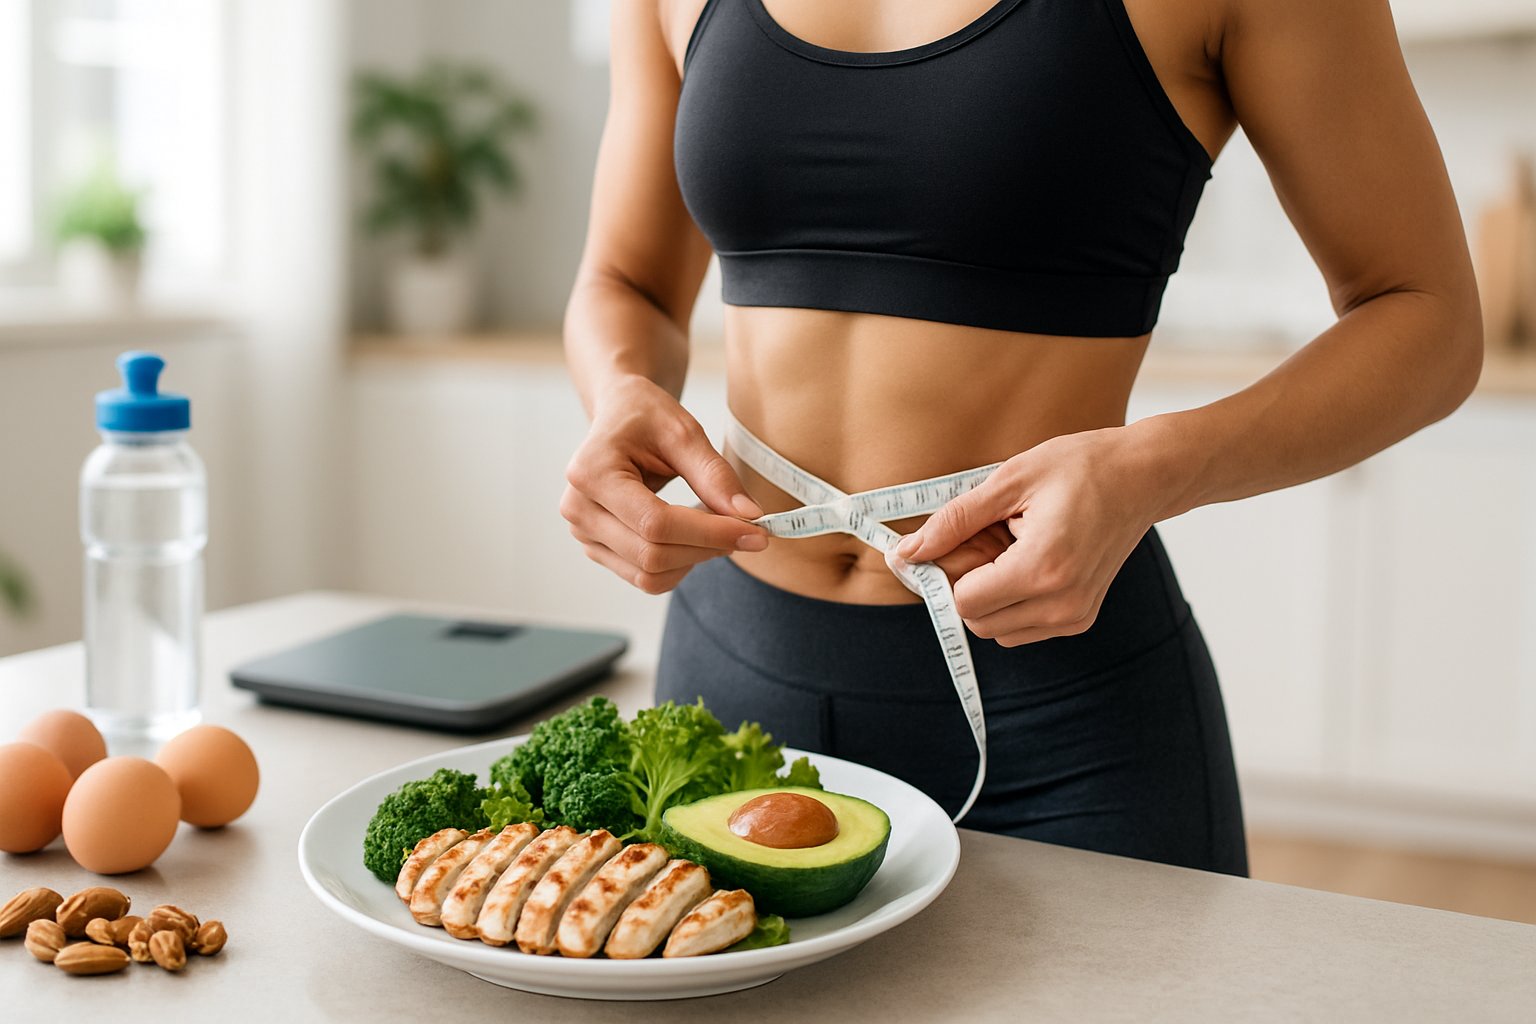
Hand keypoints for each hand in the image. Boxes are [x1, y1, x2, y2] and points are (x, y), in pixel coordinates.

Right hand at [562, 376, 767, 593]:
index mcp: (591, 472)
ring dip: (696, 560)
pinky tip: (696, 539)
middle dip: (709, 548)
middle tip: (750, 532)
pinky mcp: (597, 548)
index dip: (710, 533)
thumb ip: (715, 475)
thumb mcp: (684, 432)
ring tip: (721, 530)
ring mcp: (584, 533)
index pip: (656, 524)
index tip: (757, 531)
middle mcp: (578, 509)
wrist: (619, 414)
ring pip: (649, 575)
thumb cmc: (646, 416)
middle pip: (652, 555)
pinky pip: (645, 577)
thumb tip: (748, 516)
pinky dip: (680, 565)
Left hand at [893, 427, 1161, 645]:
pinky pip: (1023, 628)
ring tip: (1013, 548)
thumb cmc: (1081, 467)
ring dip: (990, 597)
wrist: (1144, 476)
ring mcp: (1075, 615)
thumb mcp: (1009, 480)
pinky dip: (1012, 602)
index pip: (965, 601)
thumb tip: (906, 553)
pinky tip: (1029, 561)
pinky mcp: (1081, 618)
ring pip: (998, 631)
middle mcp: (1063, 603)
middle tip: (989, 539)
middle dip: (969, 585)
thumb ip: (954, 522)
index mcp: (1043, 568)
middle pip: (978, 621)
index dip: (950, 573)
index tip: (958, 540)